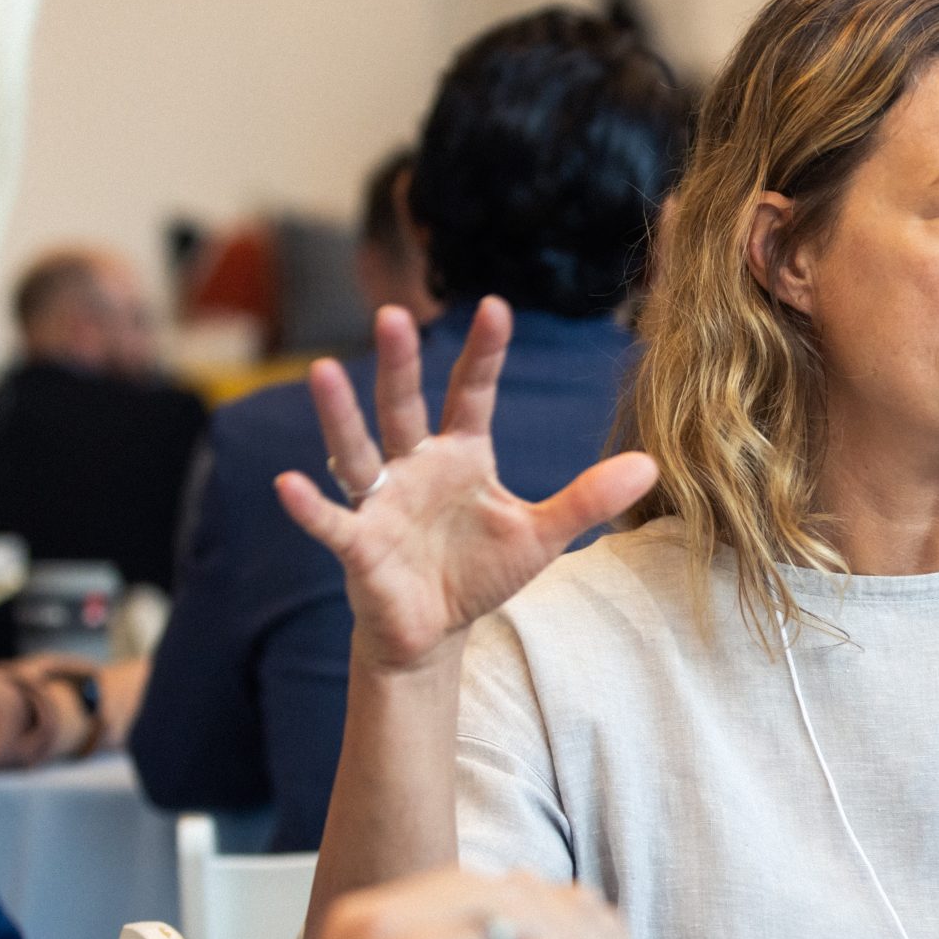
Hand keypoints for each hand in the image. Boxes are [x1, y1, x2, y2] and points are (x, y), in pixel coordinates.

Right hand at [277, 301, 656, 672]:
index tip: (497, 307)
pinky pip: (332, 521)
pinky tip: (287, 483)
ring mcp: (382, 502)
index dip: (483, 354)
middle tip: (390, 313)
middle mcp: (414, 467)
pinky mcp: (359, 545)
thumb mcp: (541, 536)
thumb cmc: (480, 572)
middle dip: (397, 363)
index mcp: (461, 455)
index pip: (472, 393)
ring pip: (356, 450)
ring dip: (340, 415)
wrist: (434, 631)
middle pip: (403, 406)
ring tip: (321, 372)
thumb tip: (650, 464)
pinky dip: (310, 506)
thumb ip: (588, 499)